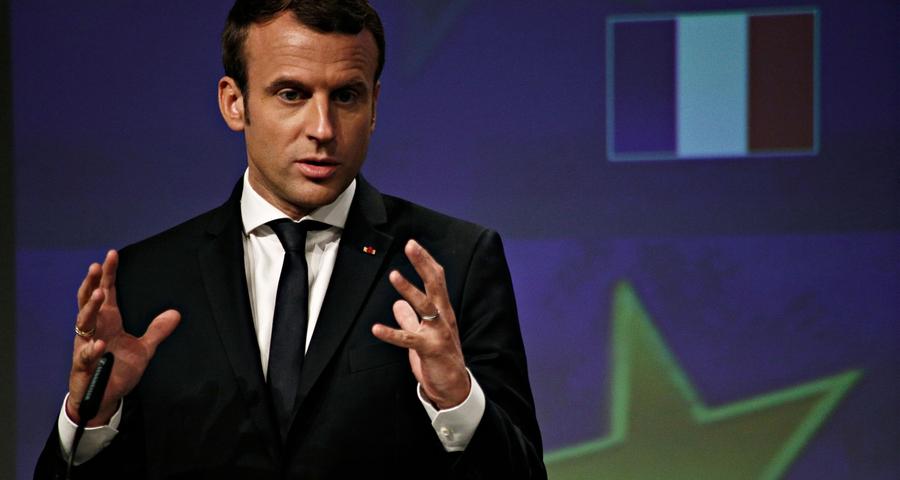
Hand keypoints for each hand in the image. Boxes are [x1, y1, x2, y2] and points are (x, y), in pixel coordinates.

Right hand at [66, 250, 180, 425]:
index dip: (108, 275)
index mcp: (108, 322)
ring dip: (90, 308)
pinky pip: (85, 356)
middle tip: (96, 267)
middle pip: (88, 301)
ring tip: (99, 294)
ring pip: (83, 323)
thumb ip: (157, 331)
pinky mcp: (83, 366)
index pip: (106, 293)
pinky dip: (91, 350)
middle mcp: (94, 330)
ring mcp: (85, 346)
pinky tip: (99, 344)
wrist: (103, 398)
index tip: (111, 255)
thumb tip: (175, 313)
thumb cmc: (117, 370)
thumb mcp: (143, 349)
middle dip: (92, 284)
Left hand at [372, 240, 469, 408]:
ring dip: (409, 290)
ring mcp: (438, 333)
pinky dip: (392, 333)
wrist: (454, 387)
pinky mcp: (430, 350)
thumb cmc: (439, 359)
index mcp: (442, 311)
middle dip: (422, 263)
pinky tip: (376, 328)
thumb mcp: (423, 335)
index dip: (425, 261)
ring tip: (394, 275)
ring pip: (425, 306)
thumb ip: (410, 319)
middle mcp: (443, 317)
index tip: (413, 244)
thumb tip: (396, 305)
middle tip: (410, 245)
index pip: (436, 280)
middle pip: (435, 284)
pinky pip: (409, 339)